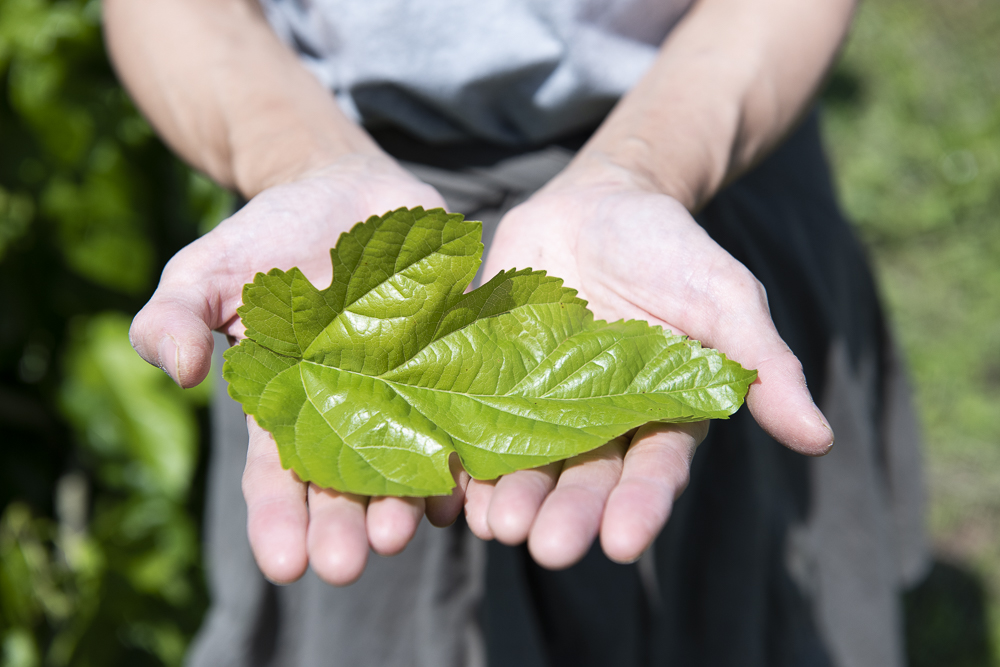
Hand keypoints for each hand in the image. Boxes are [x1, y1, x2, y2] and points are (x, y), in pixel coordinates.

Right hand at [130, 155, 465, 584]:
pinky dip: (466, 444)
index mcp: (287, 405)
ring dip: (407, 497)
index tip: (284, 565)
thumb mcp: (204, 273)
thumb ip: (175, 318)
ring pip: (409, 453)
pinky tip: (467, 482)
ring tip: (402, 530)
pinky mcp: (455, 351)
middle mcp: (351, 408)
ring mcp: (405, 384)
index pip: (278, 475)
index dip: (280, 520)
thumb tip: (177, 372)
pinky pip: (464, 403)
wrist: (342, 189)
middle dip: (347, 524)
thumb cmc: (266, 238)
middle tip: (350, 563)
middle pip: (349, 480)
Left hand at [464, 159, 833, 568]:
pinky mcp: (491, 376)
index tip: (623, 542)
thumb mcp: (725, 298)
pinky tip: (447, 483)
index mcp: (659, 415)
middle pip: (582, 479)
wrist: (600, 202)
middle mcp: (598, 423)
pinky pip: (473, 420)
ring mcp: (539, 403)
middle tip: (545, 549)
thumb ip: (762, 365)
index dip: (640, 506)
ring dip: (510, 497)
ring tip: (495, 526)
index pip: (653, 471)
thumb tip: (819, 438)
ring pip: (525, 462)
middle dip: (566, 514)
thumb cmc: (672, 251)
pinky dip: (462, 453)